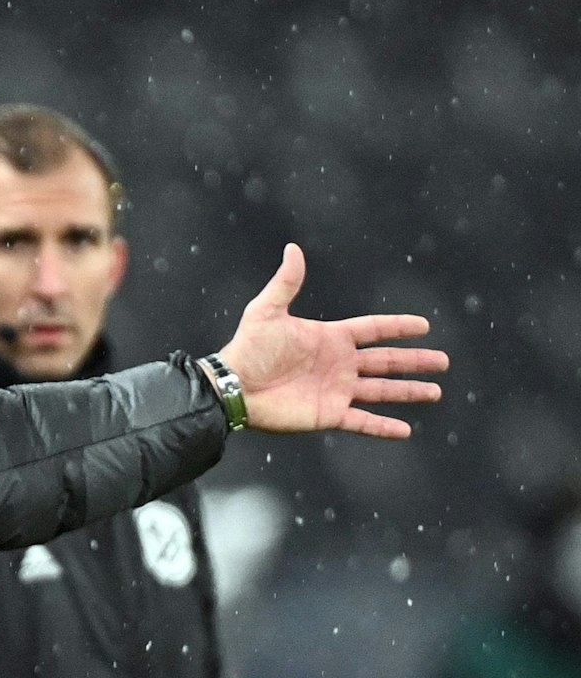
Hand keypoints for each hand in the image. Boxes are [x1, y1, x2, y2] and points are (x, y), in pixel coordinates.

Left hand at [216, 244, 446, 438]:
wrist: (234, 387)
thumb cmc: (248, 349)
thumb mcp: (267, 311)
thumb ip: (286, 283)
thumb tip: (293, 248)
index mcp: (330, 338)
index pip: (372, 330)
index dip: (398, 327)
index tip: (424, 326)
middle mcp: (338, 364)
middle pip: (386, 361)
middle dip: (414, 361)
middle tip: (443, 361)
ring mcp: (336, 390)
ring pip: (382, 391)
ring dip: (408, 392)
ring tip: (435, 392)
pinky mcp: (329, 414)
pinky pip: (362, 422)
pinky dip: (383, 427)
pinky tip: (405, 429)